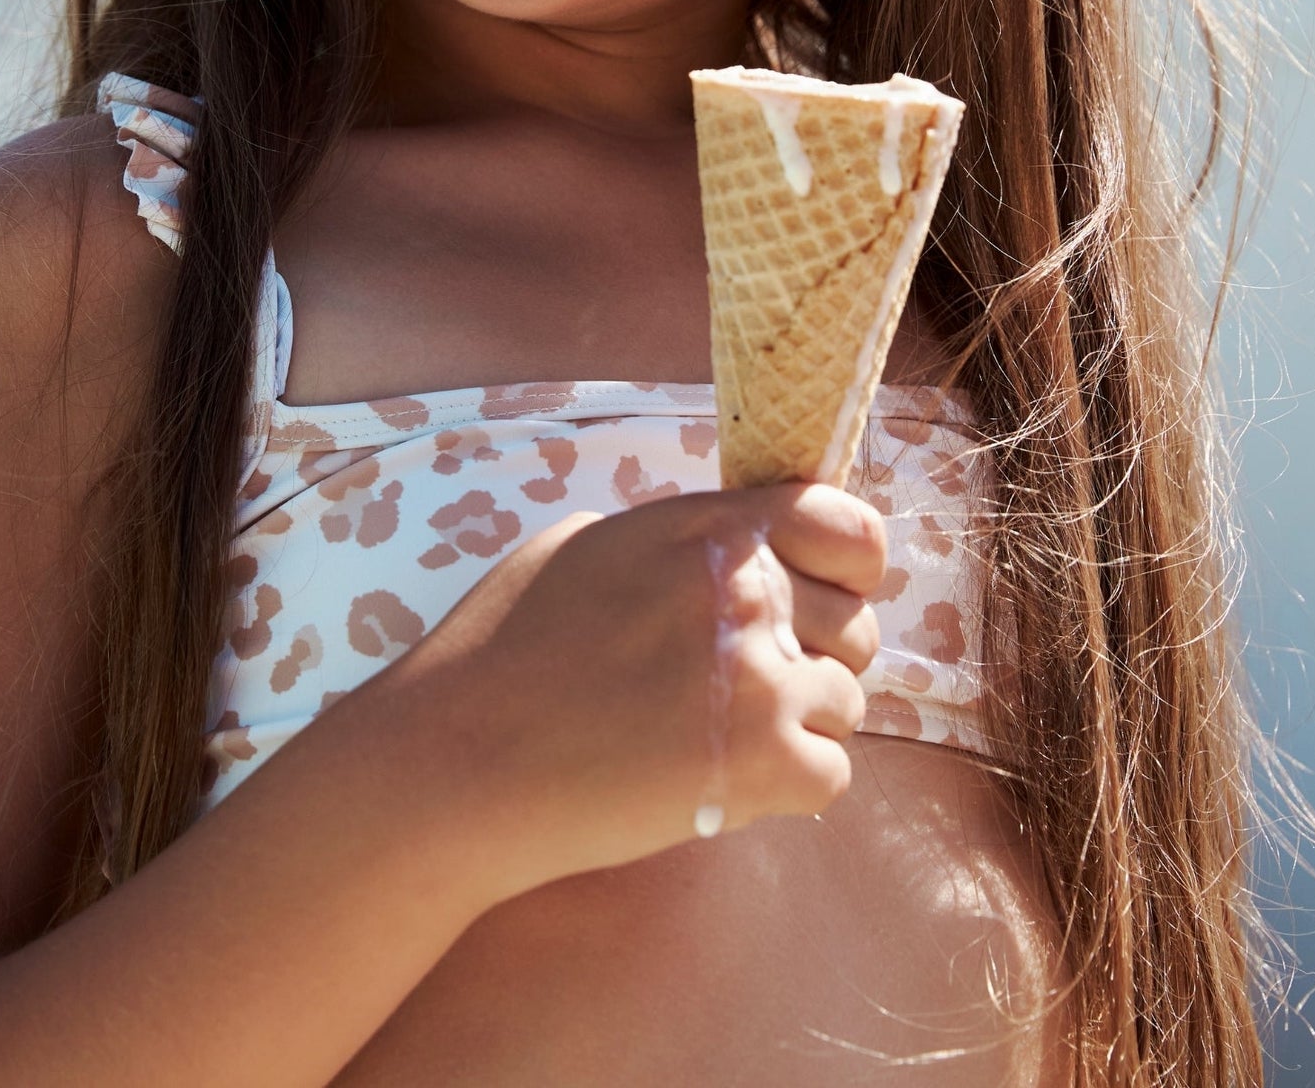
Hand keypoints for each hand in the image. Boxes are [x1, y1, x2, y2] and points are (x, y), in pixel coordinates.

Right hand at [381, 482, 885, 900]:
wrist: (458, 762)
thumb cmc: (499, 652)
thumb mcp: (587, 546)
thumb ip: (677, 541)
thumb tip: (730, 550)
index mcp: (710, 530)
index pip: (844, 525)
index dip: (852, 562)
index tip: (835, 588)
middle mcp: (752, 593)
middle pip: (856, 624)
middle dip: (817, 657)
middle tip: (747, 687)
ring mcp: (764, 680)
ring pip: (848, 701)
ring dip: (798, 726)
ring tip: (719, 740)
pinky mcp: (766, 766)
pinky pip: (833, 774)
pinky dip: (788, 789)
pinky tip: (720, 783)